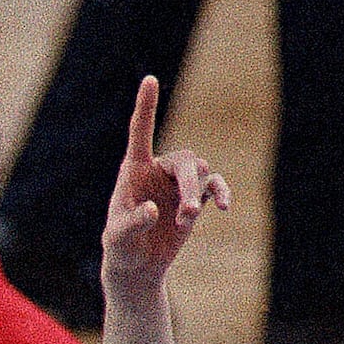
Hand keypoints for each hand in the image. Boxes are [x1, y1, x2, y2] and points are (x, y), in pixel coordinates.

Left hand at [100, 76, 229, 293]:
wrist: (137, 265)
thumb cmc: (120, 248)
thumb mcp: (118, 238)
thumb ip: (132, 223)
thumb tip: (152, 210)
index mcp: (133, 170)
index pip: (140, 132)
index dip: (145, 106)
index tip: (150, 79)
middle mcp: (157, 170)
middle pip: (184, 160)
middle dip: (188, 185)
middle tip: (186, 213)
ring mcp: (177, 183)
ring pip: (200, 173)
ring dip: (196, 197)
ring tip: (184, 223)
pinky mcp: (194, 197)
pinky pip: (214, 185)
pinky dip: (221, 193)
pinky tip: (225, 207)